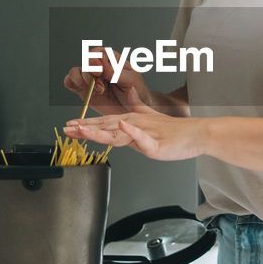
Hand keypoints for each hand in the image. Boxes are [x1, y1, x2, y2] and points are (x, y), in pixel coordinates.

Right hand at [62, 47, 149, 115]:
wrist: (133, 110)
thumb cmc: (136, 92)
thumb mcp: (131, 80)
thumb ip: (116, 73)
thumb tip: (101, 66)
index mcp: (113, 60)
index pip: (98, 52)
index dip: (96, 60)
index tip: (100, 72)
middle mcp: (99, 67)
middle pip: (85, 62)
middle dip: (90, 74)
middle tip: (101, 87)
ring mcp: (90, 79)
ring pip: (76, 71)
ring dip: (82, 80)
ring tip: (97, 91)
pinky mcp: (83, 90)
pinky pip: (69, 82)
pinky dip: (71, 83)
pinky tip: (84, 91)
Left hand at [63, 88, 204, 161]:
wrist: (196, 134)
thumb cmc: (175, 132)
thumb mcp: (150, 124)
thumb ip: (136, 121)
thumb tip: (123, 120)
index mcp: (131, 122)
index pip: (103, 124)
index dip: (85, 125)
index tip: (69, 126)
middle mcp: (134, 125)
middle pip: (105, 128)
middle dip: (84, 129)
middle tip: (66, 129)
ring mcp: (144, 133)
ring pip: (117, 132)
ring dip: (98, 132)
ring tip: (83, 131)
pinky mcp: (155, 143)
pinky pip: (141, 137)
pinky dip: (131, 131)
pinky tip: (122, 126)